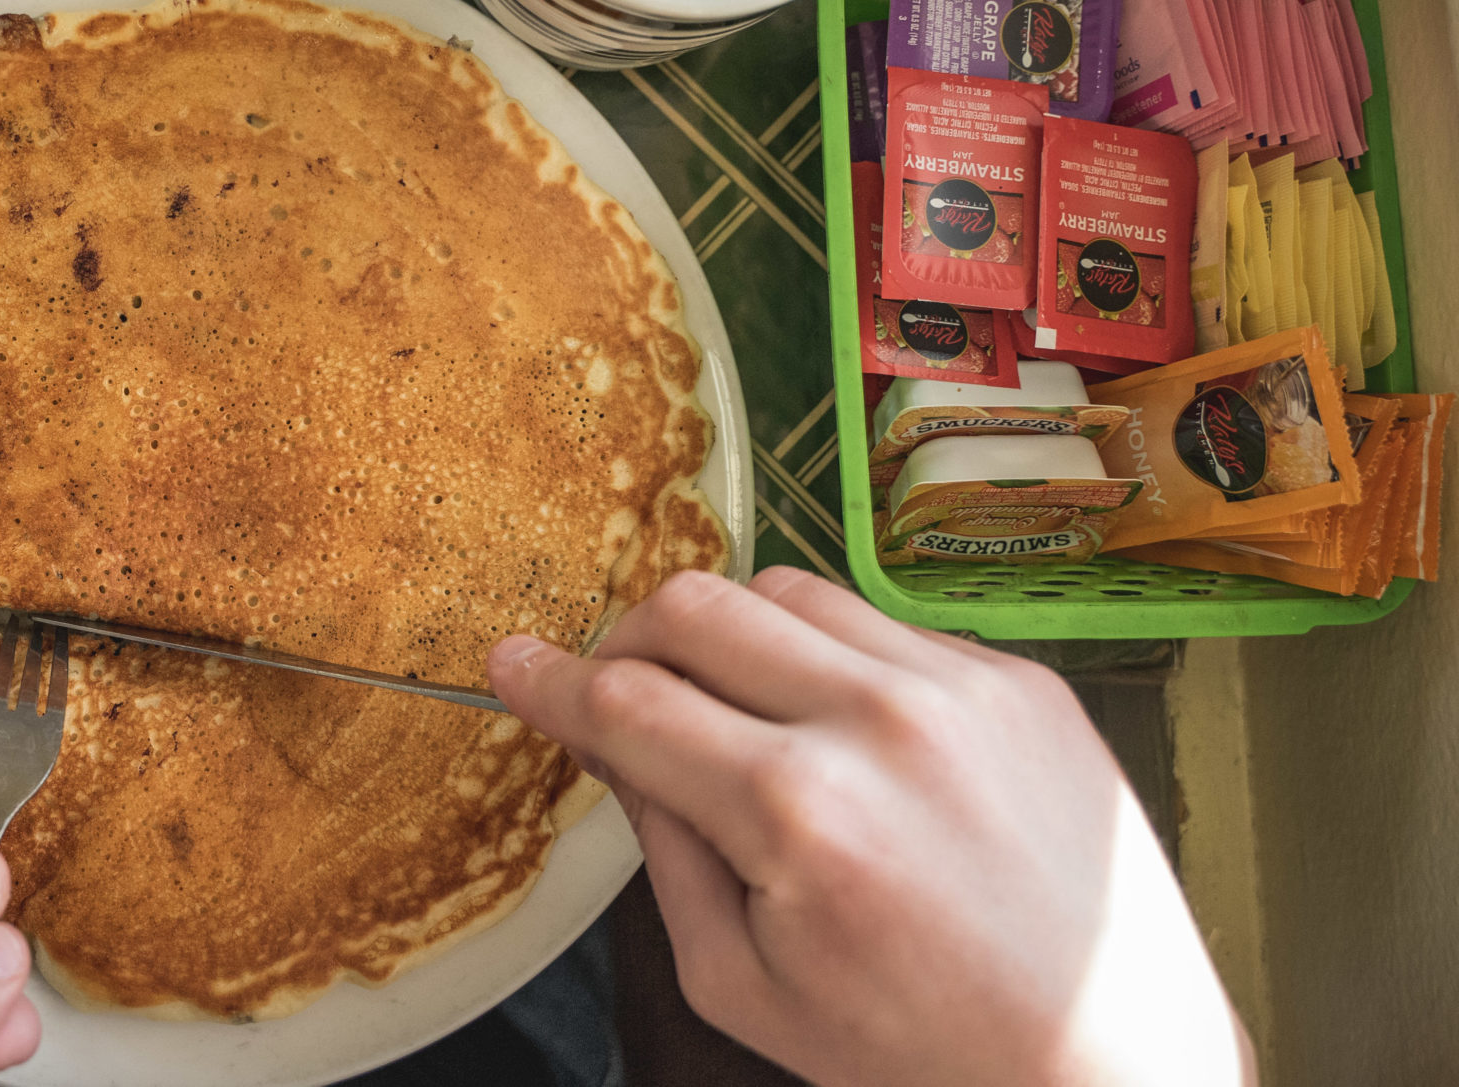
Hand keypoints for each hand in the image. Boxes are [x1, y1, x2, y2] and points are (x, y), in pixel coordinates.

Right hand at [488, 567, 1251, 1086]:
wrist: (1114, 1068)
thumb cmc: (924, 1053)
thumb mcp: (745, 986)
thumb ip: (664, 850)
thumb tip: (613, 743)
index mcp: (799, 813)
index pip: (629, 703)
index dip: (552, 681)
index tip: (514, 662)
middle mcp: (881, 723)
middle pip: (696, 605)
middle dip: (630, 640)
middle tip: (622, 692)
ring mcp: (963, 686)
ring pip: (787, 589)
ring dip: (733, 636)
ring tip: (738, 712)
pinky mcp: (1023, 678)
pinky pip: (883, 622)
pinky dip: (834, 661)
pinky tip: (846, 734)